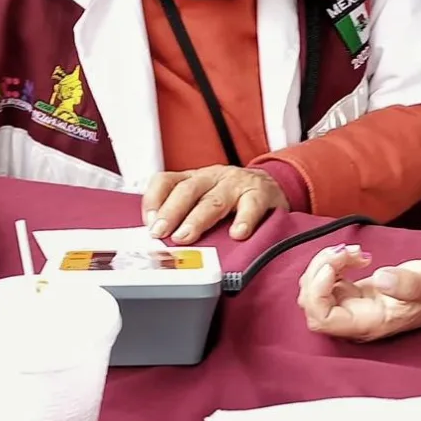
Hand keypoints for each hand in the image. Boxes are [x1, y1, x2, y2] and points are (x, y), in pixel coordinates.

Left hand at [142, 165, 288, 242]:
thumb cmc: (232, 197)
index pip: (166, 181)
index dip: (154, 200)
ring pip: (214, 200)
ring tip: (186, 236)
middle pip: (187, 190)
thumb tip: (160, 242)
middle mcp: (212, 178)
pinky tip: (237, 234)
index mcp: (194, 179)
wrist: (272, 186)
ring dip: (197, 219)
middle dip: (170, 212)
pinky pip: (251, 206)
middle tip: (160, 232)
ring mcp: (236, 184)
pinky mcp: (260, 194)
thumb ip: (184, 216)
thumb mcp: (204, 198)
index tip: (148, 222)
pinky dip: (244, 220)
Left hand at [298, 246, 420, 341]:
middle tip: (346, 251)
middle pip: (310, 304)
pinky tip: (355, 256)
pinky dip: (331, 262)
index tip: (334, 265)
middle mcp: (353, 319)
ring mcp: (349, 307)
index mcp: (368, 323)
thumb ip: (407, 284)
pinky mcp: (350, 293)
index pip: (322, 319)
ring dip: (323, 264)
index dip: (317, 292)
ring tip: (353, 252)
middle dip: (319, 271)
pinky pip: (323, 280)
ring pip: (313, 290)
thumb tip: (381, 278)